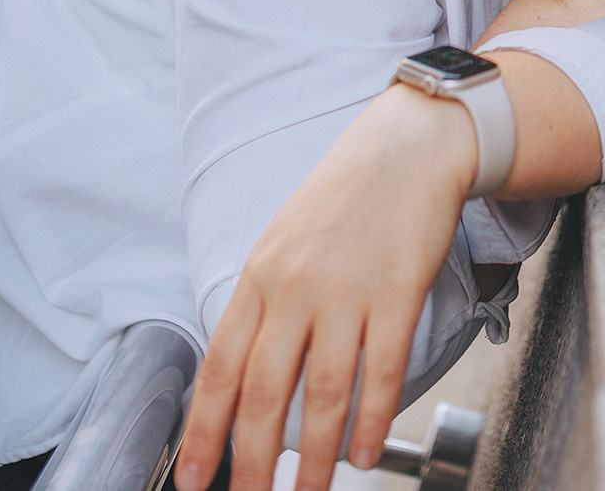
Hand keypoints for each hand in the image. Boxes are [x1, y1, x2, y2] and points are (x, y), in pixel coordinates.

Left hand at [172, 55, 600, 490]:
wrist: (411, 147)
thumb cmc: (347, 197)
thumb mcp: (284, 242)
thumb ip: (265, 304)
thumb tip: (246, 376)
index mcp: (260, 276)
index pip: (219, 369)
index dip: (204, 432)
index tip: (193, 478)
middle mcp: (295, 287)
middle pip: (263, 393)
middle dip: (251, 462)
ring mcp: (346, 290)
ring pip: (321, 393)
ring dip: (314, 458)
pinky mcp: (397, 291)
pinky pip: (380, 371)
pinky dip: (371, 420)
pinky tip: (363, 452)